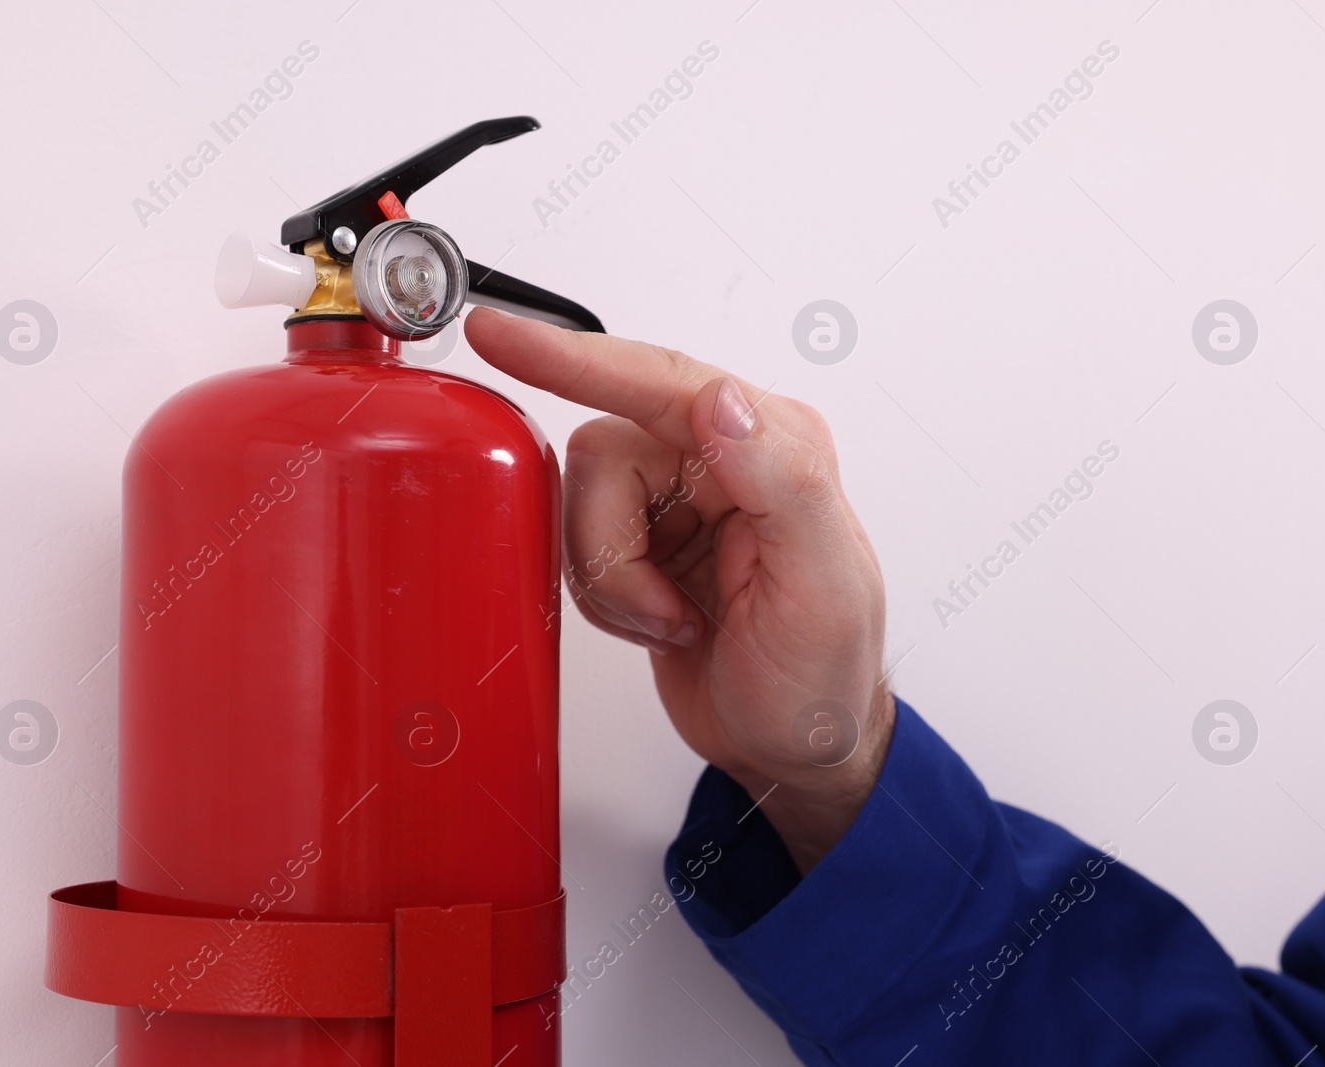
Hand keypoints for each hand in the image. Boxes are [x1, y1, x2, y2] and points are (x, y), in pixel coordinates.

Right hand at [465, 307, 893, 872]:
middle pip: (603, 454)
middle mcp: (719, 457)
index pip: (660, 381)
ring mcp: (675, 500)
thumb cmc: (820, 679)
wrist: (787, 752)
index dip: (573, 358)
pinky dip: (605, 598)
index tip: (502, 338)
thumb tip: (722, 400)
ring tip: (671, 620)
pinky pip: (576, 544)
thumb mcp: (821, 589)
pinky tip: (659, 621)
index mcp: (772, 443)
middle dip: (614, 546)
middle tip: (664, 609)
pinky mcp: (640, 541)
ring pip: (580, 501)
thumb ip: (781, 481)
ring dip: (613, 581)